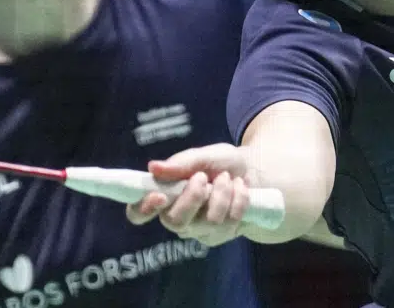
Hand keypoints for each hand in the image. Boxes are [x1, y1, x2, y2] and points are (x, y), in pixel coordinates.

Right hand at [125, 144, 251, 247]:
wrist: (255, 172)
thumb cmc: (221, 163)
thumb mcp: (204, 156)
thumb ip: (181, 163)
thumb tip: (153, 167)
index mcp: (164, 197)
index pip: (138, 213)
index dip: (142, 209)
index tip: (158, 196)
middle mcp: (177, 218)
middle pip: (175, 221)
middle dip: (193, 196)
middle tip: (203, 177)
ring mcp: (199, 231)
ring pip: (208, 220)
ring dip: (222, 192)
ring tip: (227, 178)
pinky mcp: (220, 236)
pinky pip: (230, 221)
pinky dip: (239, 198)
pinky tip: (240, 188)